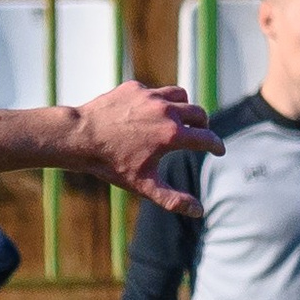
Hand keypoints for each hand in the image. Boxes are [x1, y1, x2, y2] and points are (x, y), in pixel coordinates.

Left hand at [70, 84, 220, 214]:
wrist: (79, 138)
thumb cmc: (111, 165)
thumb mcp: (143, 185)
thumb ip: (173, 198)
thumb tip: (199, 211)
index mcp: (172, 134)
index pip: (206, 137)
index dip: (216, 145)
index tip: (219, 150)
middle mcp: (166, 110)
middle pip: (198, 113)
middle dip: (203, 125)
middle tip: (201, 134)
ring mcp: (150, 96)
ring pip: (179, 96)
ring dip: (184, 107)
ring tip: (180, 119)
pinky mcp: (135, 87)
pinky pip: (154, 92)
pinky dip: (157, 102)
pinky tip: (148, 113)